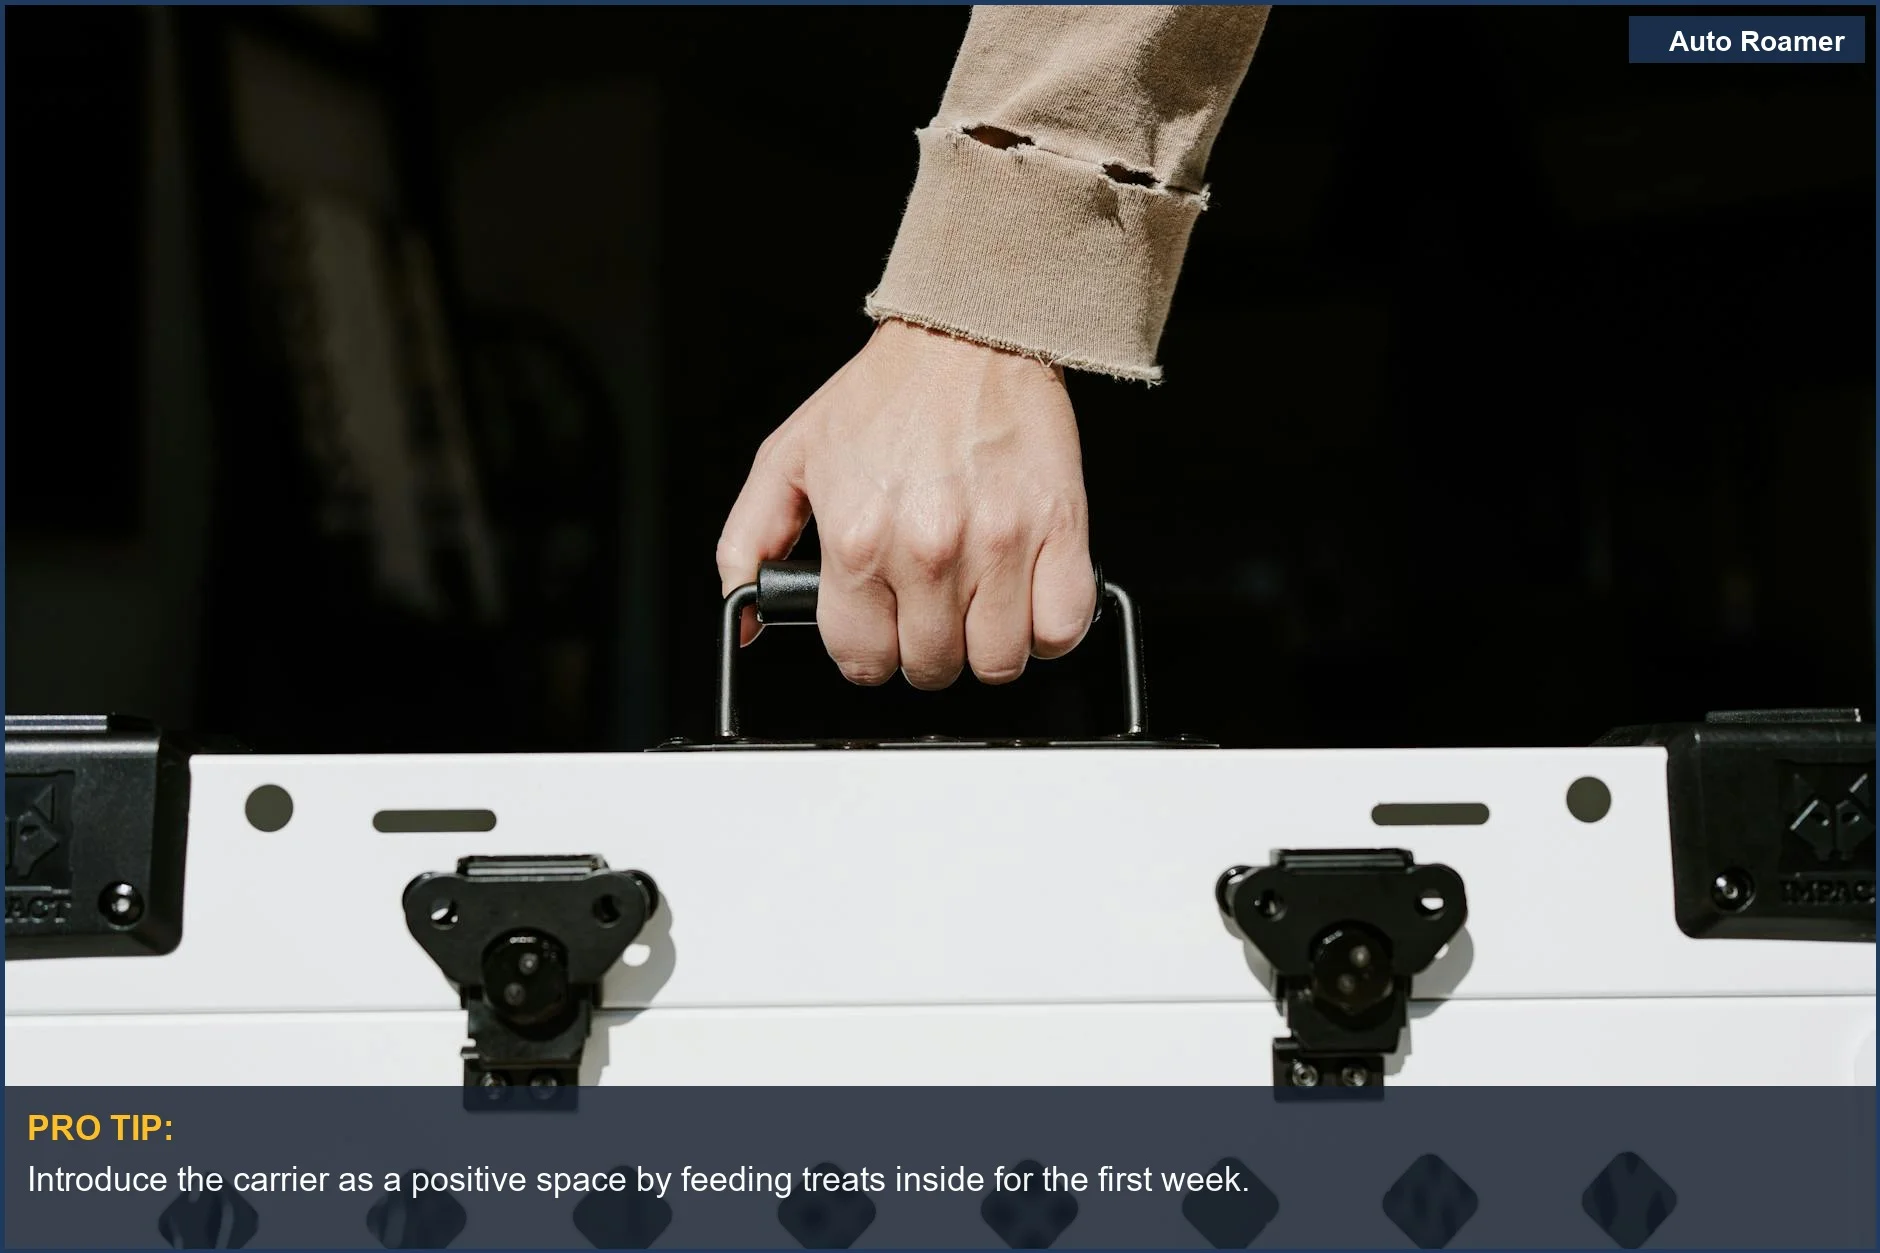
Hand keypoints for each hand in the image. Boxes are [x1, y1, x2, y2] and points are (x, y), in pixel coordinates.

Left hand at [716, 319, 1096, 689]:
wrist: (966, 333)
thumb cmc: (885, 394)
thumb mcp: (789, 460)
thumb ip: (749, 544)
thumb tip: (744, 622)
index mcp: (857, 539)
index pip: (862, 660)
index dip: (870, 651)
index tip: (882, 628)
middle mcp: (927, 549)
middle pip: (932, 667)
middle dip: (927, 649)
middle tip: (930, 607)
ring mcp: (998, 543)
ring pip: (999, 662)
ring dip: (987, 645)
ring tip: (978, 603)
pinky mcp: (1059, 529)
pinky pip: (1061, 628)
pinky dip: (1047, 628)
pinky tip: (1024, 596)